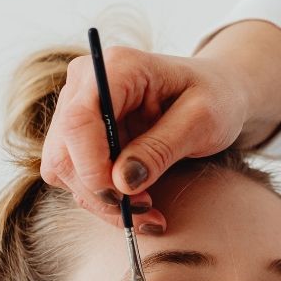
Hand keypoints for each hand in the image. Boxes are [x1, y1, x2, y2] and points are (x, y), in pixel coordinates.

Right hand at [39, 47, 250, 231]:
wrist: (217, 92)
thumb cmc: (215, 97)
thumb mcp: (202, 120)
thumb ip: (162, 148)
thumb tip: (121, 182)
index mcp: (116, 67)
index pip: (79, 120)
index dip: (91, 166)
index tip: (122, 198)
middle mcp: (86, 84)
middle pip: (63, 151)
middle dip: (99, 192)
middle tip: (147, 211)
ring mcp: (78, 109)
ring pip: (64, 170)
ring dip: (102, 202)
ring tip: (150, 213)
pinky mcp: (82, 137)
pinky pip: (76, 177)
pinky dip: (104, 200)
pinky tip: (140, 206)